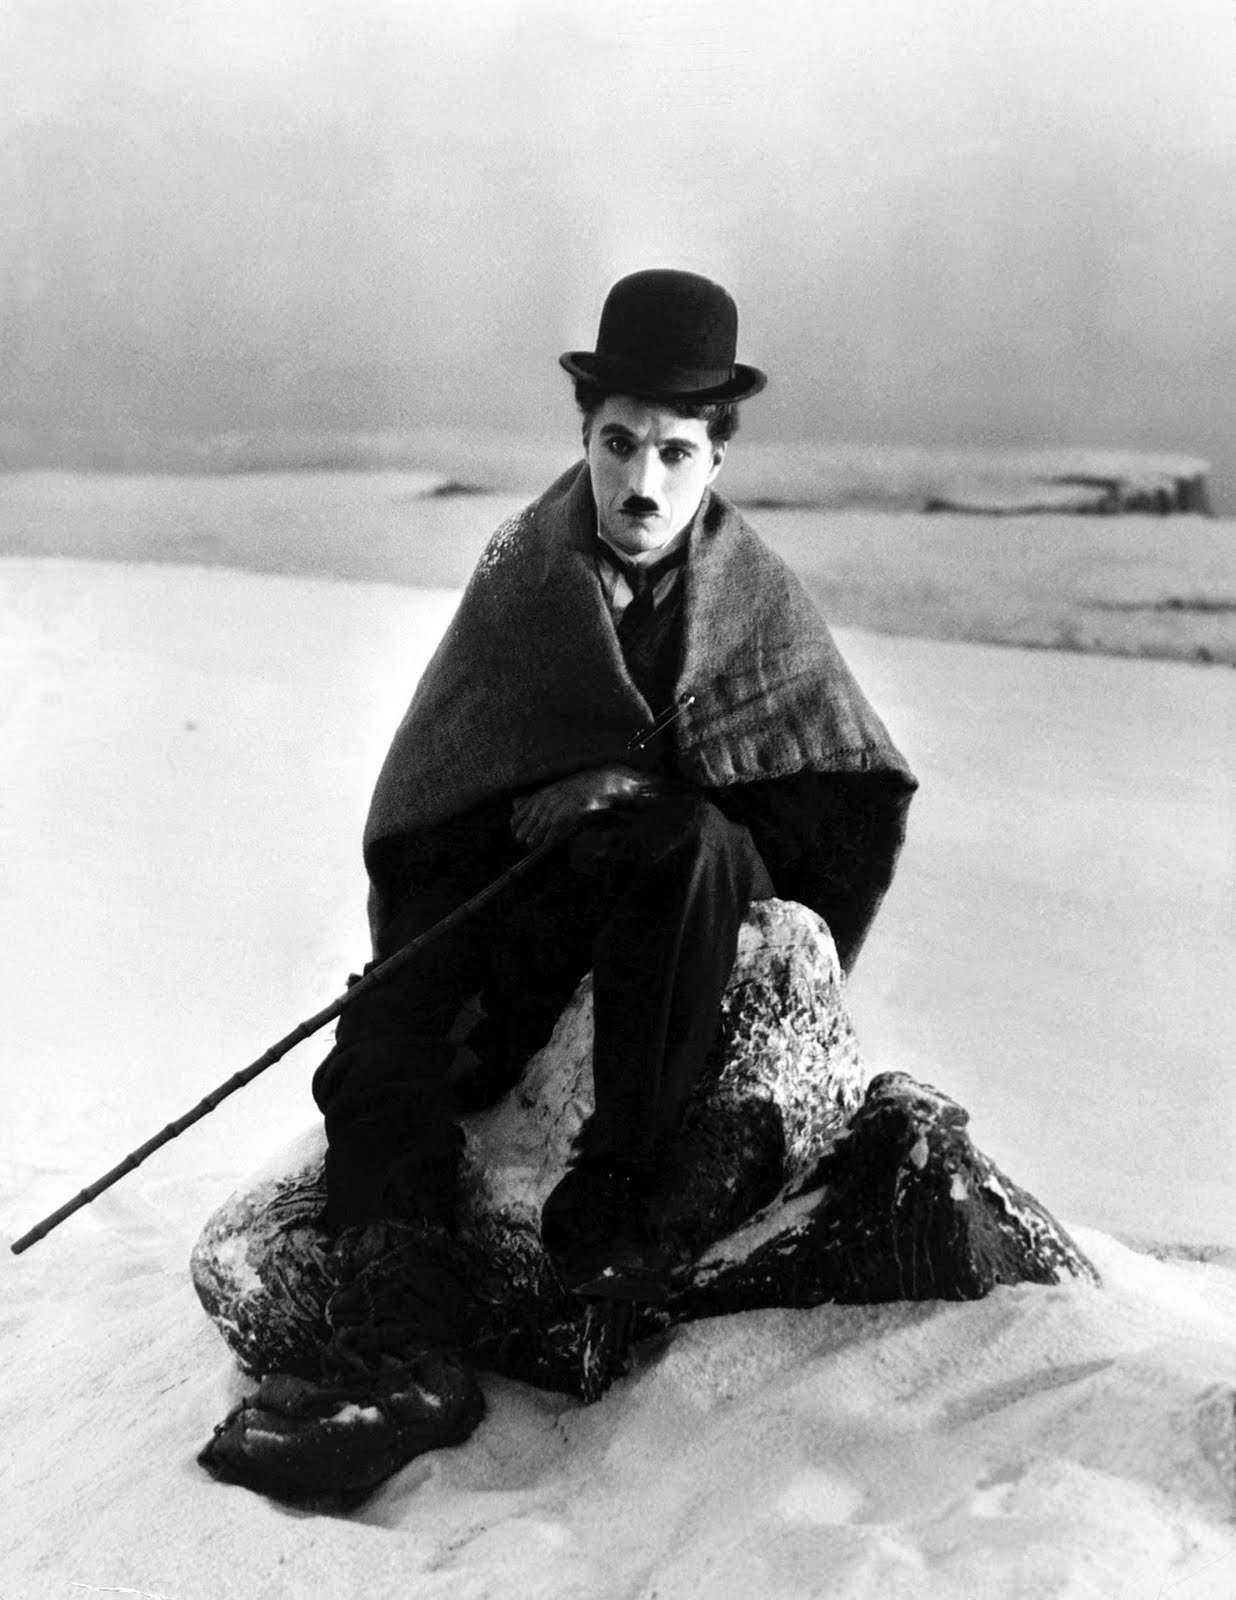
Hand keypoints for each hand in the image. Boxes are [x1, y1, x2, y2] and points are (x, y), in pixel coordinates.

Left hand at [511, 765, 663, 848]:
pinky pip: (547, 842)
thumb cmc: (580, 789)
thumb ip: (534, 800)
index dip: (518, 833)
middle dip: (527, 843)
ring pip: (531, 841)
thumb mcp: (553, 790)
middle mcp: (540, 806)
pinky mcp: (562, 822)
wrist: (600, 784)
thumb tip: (514, 803)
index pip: (514, 821)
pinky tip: (557, 845)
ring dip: (538, 847)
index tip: (527, 838)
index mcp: (537, 798)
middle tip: (538, 845)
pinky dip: (549, 847)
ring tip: (548, 846)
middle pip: (520, 835)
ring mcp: (550, 815)